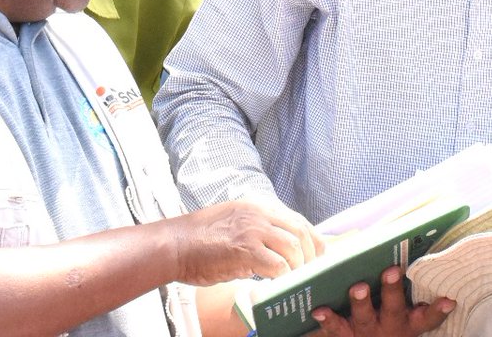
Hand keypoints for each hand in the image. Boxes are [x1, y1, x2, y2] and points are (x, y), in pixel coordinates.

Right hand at [170, 198, 324, 285]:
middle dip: (312, 252)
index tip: (318, 253)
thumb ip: (255, 232)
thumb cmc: (198, 240)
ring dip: (299, 266)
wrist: (173, 245)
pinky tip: (279, 284)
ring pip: (294, 246)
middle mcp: (259, 214)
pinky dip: (283, 276)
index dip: (312, 237)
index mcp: (257, 206)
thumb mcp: (232, 223)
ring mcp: (253, 230)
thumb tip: (275, 253)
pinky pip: (277, 264)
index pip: (296, 219)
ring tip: (296, 279)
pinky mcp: (245, 250)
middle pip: (301, 230)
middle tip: (312, 270)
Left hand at [310, 266, 453, 336]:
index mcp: (408, 322)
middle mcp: (390, 328)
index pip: (428, 317)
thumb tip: (410, 242)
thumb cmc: (384, 322)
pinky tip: (319, 309)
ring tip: (358, 287)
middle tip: (391, 271)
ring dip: (362, 302)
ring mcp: (366, 333)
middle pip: (394, 309)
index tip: (448, 299)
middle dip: (392, 290)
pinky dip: (328, 319)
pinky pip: (335, 328)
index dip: (438, 310)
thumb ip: (405, 287)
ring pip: (365, 317)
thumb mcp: (402, 313)